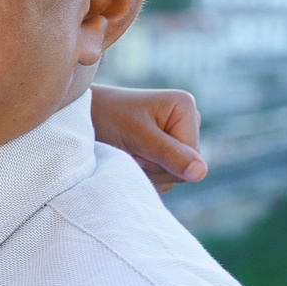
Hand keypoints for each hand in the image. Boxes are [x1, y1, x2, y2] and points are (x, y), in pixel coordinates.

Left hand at [88, 83, 206, 191]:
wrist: (85, 118)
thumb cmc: (107, 119)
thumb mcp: (137, 137)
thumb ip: (169, 154)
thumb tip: (201, 173)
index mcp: (185, 108)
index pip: (192, 157)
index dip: (162, 162)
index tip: (136, 148)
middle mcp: (187, 121)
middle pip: (185, 168)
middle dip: (154, 167)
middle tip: (130, 151)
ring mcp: (178, 136)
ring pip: (174, 176)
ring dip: (148, 172)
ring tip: (128, 152)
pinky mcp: (168, 150)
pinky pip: (166, 177)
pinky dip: (146, 174)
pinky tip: (131, 159)